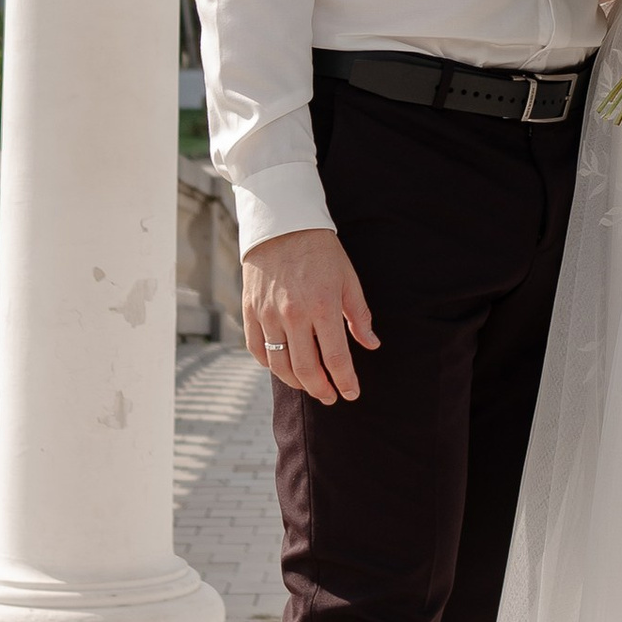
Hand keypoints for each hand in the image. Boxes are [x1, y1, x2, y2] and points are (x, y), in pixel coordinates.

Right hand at [242, 227, 379, 404]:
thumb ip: (359, 315)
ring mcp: (268, 314)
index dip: (345, 381)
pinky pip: (257, 349)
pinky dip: (270, 364)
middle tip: (331, 397)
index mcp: (322, 306)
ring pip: (280, 365)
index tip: (351, 393)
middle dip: (321, 389)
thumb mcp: (348, 279)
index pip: (336, 358)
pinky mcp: (250, 310)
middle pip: (306, 369)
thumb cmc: (321, 251)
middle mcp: (293, 314)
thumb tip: (371, 344)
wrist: (282, 224)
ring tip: (310, 386)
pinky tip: (283, 368)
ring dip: (297, 383)